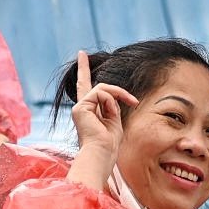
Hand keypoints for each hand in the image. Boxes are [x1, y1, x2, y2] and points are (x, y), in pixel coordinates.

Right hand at [68, 49, 137, 164]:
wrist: (101, 154)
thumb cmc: (109, 143)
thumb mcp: (114, 120)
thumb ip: (112, 106)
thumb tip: (113, 96)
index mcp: (89, 111)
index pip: (85, 88)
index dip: (84, 71)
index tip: (81, 55)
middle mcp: (81, 108)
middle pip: (86, 82)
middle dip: (88, 70)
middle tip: (89, 60)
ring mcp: (79, 107)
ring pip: (102, 88)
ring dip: (119, 95)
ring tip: (129, 105)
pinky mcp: (80, 108)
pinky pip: (101, 93)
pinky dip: (112, 100)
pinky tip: (112, 112)